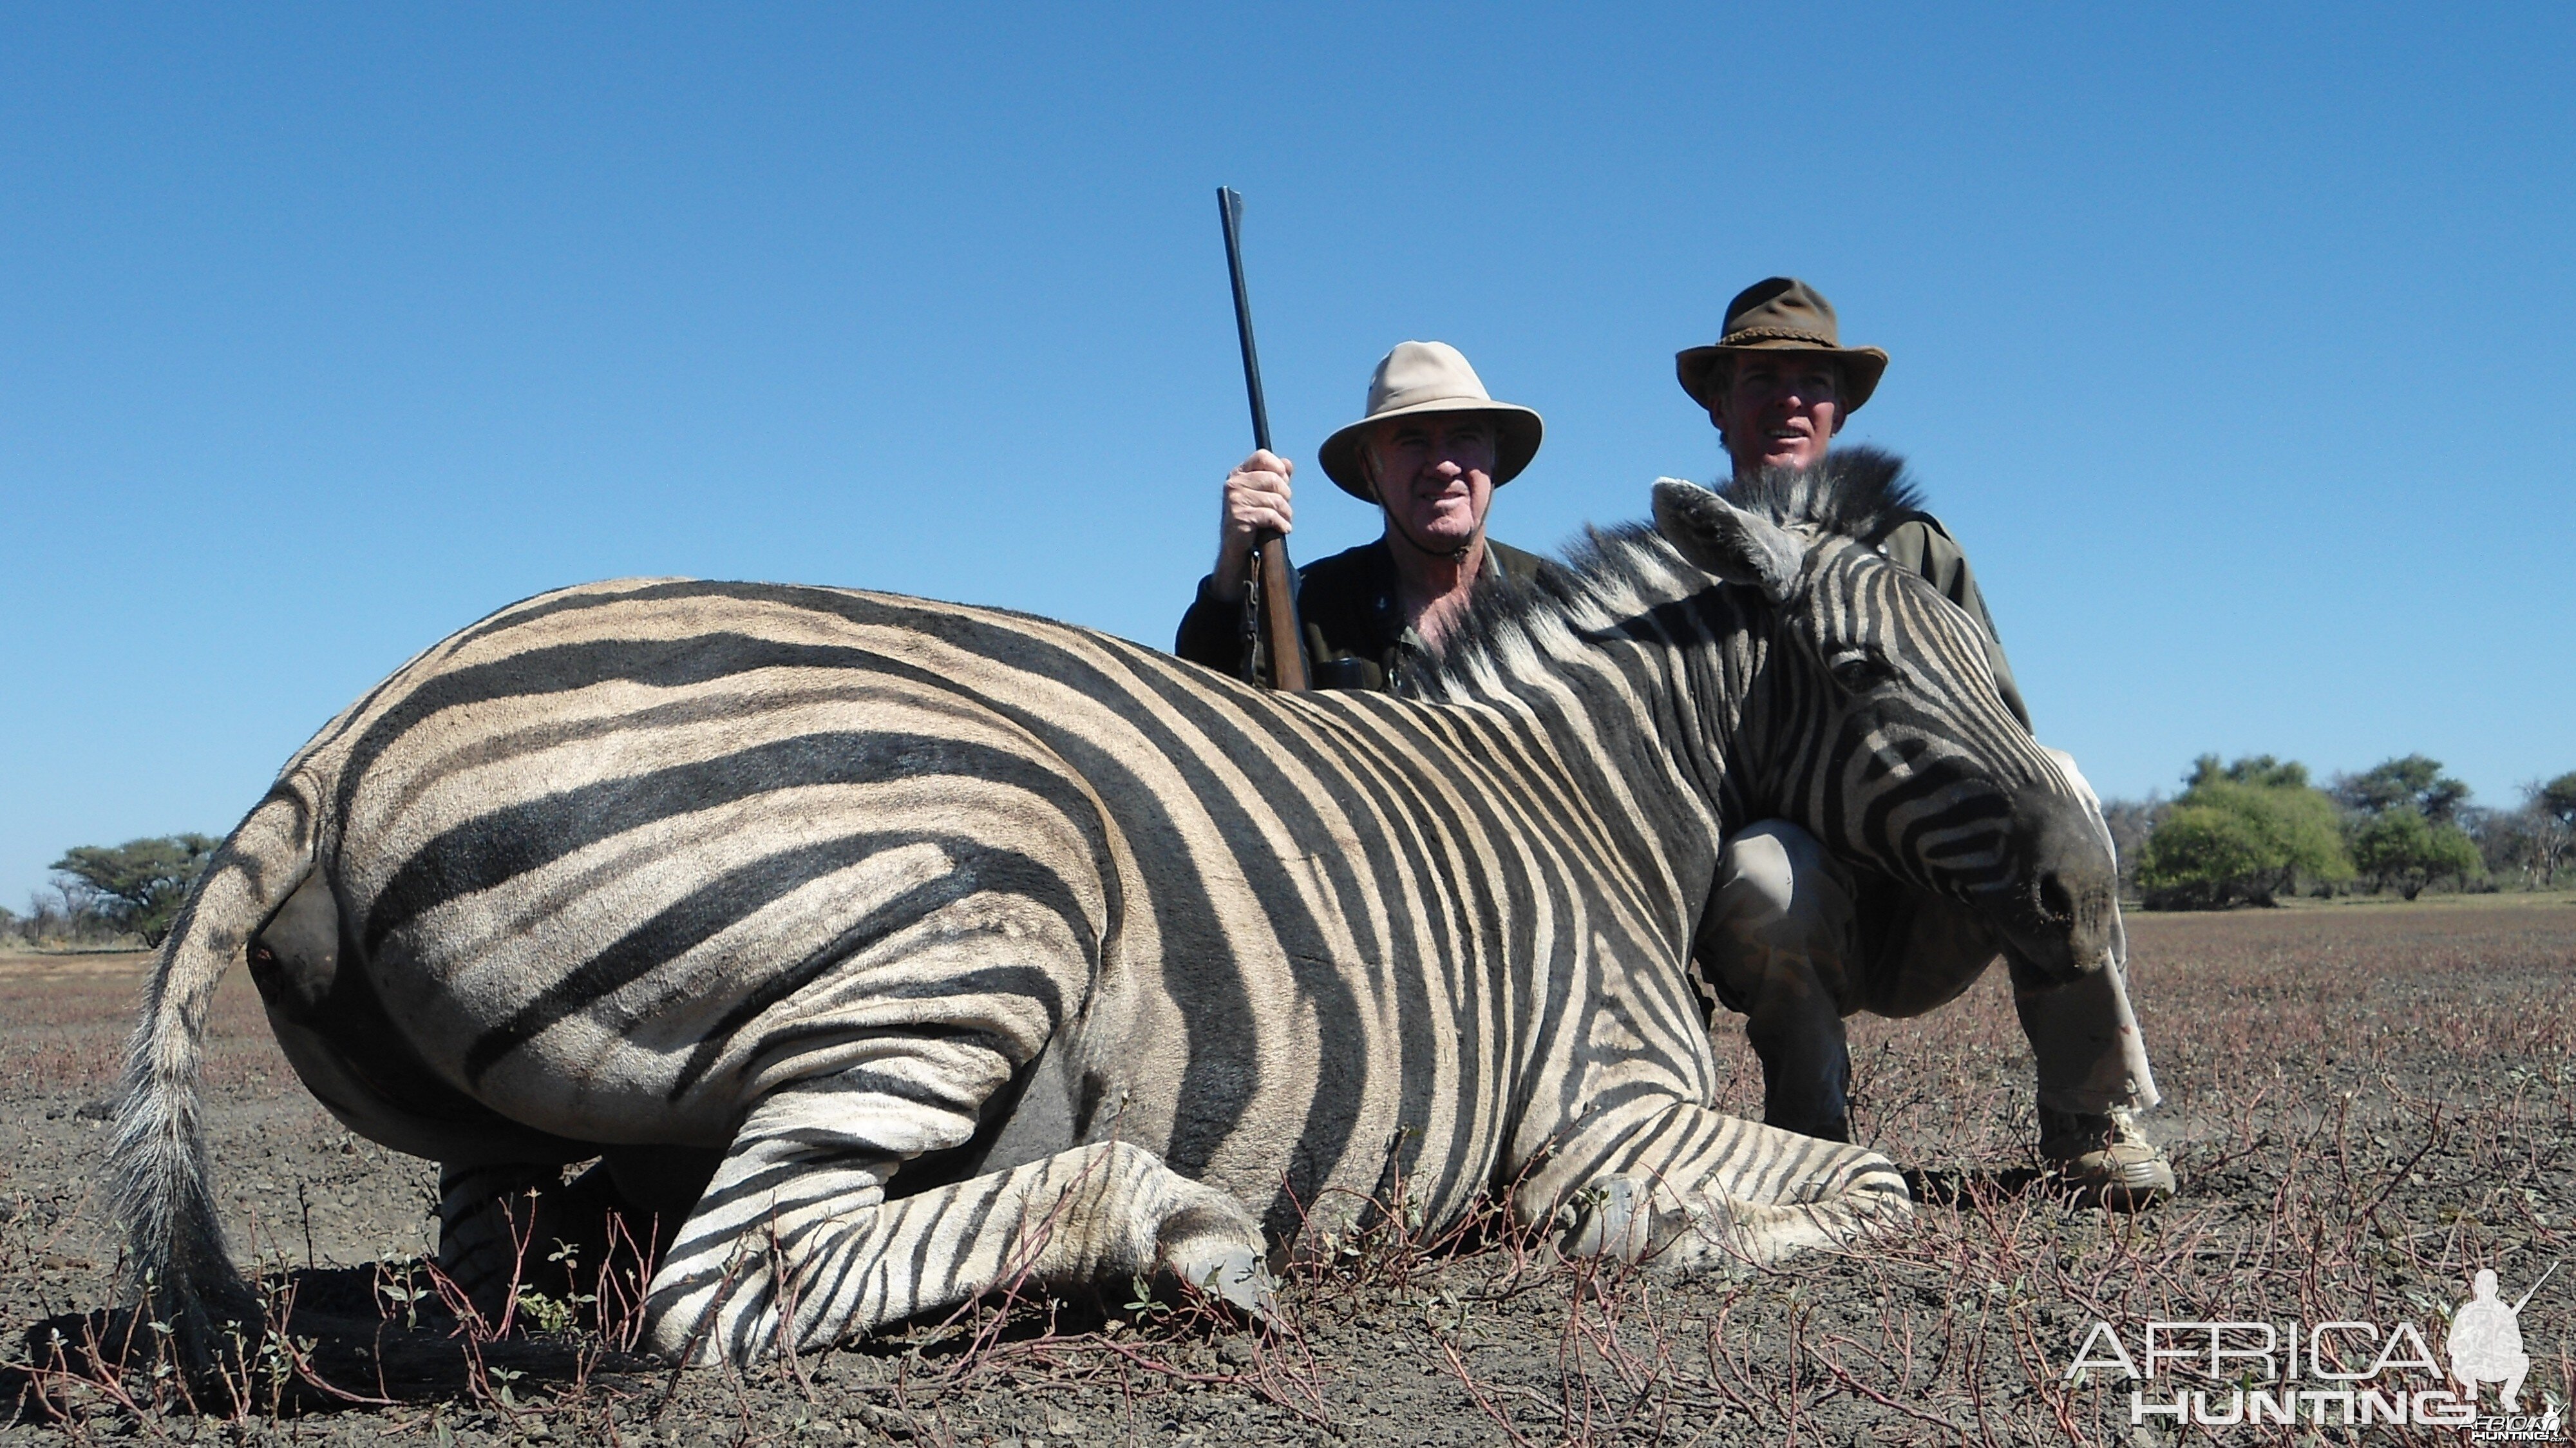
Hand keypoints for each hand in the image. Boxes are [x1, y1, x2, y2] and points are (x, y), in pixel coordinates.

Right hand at [1212, 451, 1293, 593]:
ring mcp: (1234, 500)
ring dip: (1286, 513)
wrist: (1236, 547)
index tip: (1284, 481)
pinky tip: (1283, 529)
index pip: (1262, 456)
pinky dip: (1282, 524)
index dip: (1278, 467)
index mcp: (1238, 474)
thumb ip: (1276, 477)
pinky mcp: (1239, 518)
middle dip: (1286, 495)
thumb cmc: (1252, 518)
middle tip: (1285, 507)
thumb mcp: (1263, 494)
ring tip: (1284, 520)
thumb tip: (1287, 463)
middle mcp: (1233, 484)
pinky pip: (1271, 516)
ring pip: (1275, 499)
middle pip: (1273, 479)